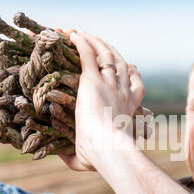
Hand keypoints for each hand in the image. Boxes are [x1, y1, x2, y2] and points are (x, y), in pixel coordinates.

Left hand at [59, 31, 144, 170]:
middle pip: (121, 62)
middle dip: (110, 50)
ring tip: (84, 34)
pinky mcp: (94, 80)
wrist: (108, 150)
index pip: (135, 81)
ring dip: (95, 42)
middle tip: (99, 43)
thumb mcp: (89, 159)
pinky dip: (82, 42)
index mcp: (129, 106)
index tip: (127, 66)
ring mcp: (110, 84)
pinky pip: (89, 54)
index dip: (131, 71)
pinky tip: (73, 34)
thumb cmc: (102, 159)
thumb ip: (75, 157)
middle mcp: (122, 91)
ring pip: (106, 54)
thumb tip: (59, 157)